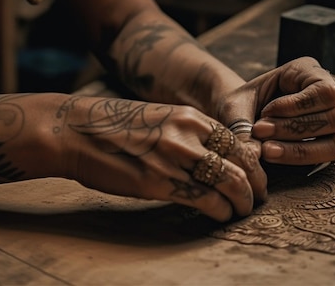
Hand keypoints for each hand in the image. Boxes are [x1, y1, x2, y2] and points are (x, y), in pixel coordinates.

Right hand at [55, 96, 267, 221]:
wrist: (76, 131)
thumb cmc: (114, 126)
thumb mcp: (160, 118)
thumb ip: (188, 134)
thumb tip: (213, 155)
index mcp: (190, 117)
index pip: (239, 141)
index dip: (254, 163)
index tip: (256, 177)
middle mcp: (188, 136)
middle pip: (242, 163)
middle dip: (256, 185)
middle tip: (258, 198)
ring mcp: (175, 159)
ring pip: (230, 184)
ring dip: (242, 202)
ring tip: (242, 211)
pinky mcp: (159, 183)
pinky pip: (205, 201)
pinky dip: (221, 211)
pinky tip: (221, 216)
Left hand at [216, 57, 334, 165]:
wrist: (242, 117)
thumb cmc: (242, 105)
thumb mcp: (235, 108)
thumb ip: (241, 126)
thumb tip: (253, 154)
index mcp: (309, 71)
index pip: (325, 91)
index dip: (298, 106)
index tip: (266, 112)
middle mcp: (332, 94)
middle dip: (294, 129)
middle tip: (259, 132)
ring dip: (299, 149)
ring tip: (265, 150)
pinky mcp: (333, 144)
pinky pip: (330, 158)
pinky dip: (301, 159)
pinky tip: (275, 156)